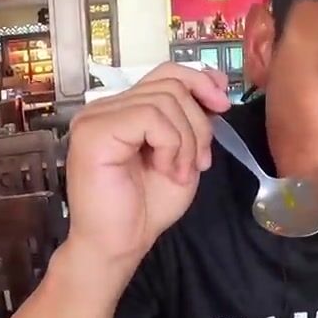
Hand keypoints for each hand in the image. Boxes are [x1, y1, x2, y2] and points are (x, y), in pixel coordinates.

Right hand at [65, 64, 230, 269]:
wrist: (120, 244)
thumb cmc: (147, 207)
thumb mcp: (183, 155)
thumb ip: (192, 122)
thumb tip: (214, 87)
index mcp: (124, 109)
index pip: (166, 73)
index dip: (199, 80)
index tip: (223, 103)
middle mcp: (105, 107)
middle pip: (171, 85)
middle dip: (199, 124)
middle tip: (199, 163)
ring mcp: (96, 116)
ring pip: (165, 100)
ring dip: (186, 140)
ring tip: (178, 172)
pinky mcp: (93, 131)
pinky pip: (150, 117)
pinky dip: (170, 144)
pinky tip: (166, 170)